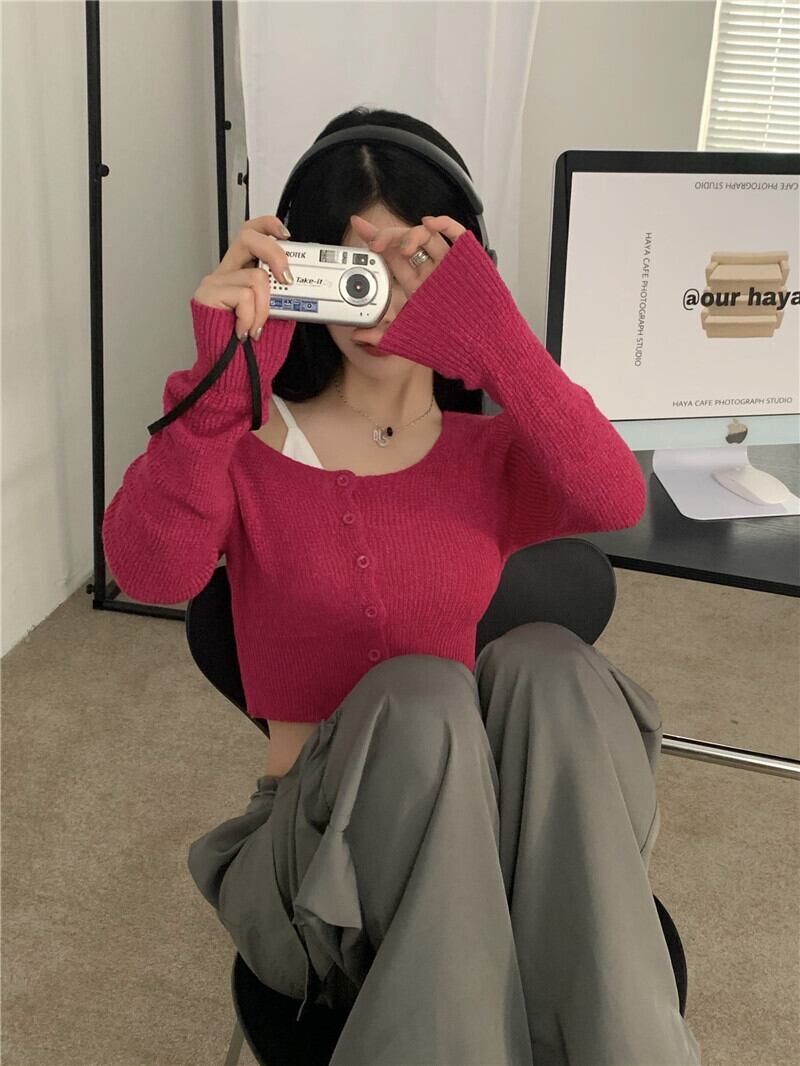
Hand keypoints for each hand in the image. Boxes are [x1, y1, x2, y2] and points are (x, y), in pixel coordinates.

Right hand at [192, 214, 292, 341]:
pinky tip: (244, 331)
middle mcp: (225, 273)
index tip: (285, 234)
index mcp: (239, 272)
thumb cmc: (248, 350)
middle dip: (275, 254)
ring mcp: (214, 282)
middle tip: (287, 279)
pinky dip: (251, 317)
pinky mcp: (208, 295)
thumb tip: (298, 282)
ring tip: (256, 327)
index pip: (249, 234)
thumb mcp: (272, 315)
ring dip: (264, 308)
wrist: (229, 373)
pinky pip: (245, 296)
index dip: (267, 226)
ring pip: (256, 277)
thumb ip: (280, 295)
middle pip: (248, 238)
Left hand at [348, 213, 466, 333]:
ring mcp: (449, 265)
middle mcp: (431, 273)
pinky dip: (444, 223)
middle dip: (387, 236)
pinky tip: (430, 223)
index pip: (392, 257)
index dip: (375, 239)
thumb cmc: (449, 345)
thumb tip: (357, 335)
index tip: (358, 226)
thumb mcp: (407, 339)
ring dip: (411, 234)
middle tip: (375, 243)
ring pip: (427, 236)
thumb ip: (381, 336)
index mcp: (417, 287)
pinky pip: (457, 234)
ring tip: (403, 248)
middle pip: (406, 242)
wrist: (478, 349)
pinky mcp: (468, 260)